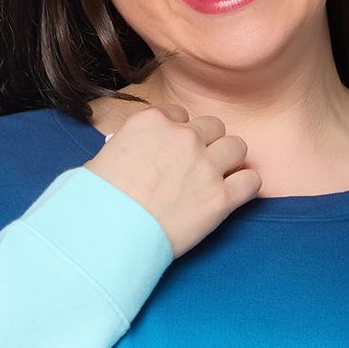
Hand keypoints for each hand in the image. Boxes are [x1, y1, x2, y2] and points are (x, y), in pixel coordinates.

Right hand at [85, 100, 260, 258]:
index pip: (179, 114)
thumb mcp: (102, 159)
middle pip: (212, 126)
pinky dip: (245, 186)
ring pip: (237, 146)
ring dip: (229, 160)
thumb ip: (127, 147)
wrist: (108, 233)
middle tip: (197, 165)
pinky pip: (251, 180)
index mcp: (151, 122)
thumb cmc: (97, 201)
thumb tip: (132, 155)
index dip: (179, 133)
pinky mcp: (221, 198)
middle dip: (207, 143)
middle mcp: (183, 137)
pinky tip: (233, 195)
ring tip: (218, 178)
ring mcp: (205, 166)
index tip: (175, 150)